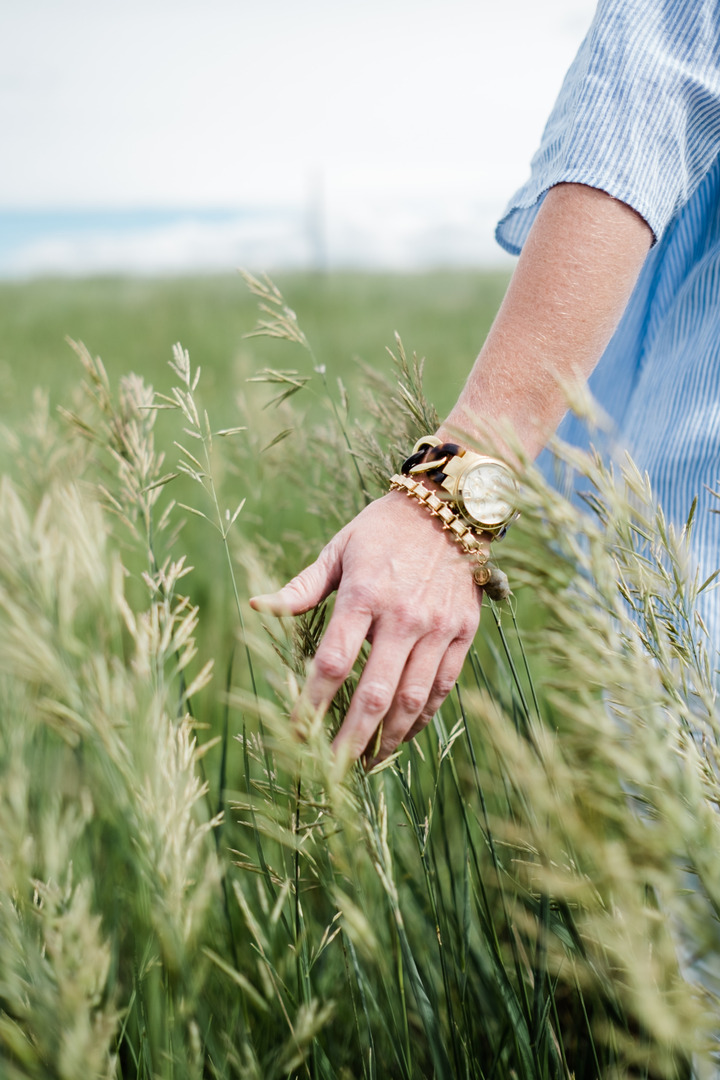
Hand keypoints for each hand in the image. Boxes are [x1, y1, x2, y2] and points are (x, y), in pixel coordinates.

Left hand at [249, 490, 483, 765]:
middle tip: (331, 770)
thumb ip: (301, 587)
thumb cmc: (383, 529)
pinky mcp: (463, 633)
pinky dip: (422, 718)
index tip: (296, 732)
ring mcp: (438, 627)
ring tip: (366, 762)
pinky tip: (402, 735)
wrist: (450, 508)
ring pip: (412, 699)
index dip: (312, 704)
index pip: (333, 662)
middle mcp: (403, 615)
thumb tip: (256, 607)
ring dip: (387, 738)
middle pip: (374, 693)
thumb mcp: (338, 549)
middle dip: (349, 739)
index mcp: (365, 594)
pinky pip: (442, 687)